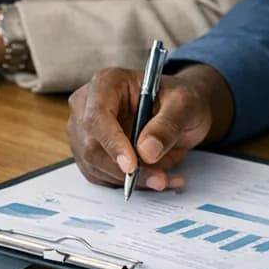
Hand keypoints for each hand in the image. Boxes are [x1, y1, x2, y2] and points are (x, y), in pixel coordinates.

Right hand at [67, 64, 234, 191]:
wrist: (178, 113)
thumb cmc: (178, 100)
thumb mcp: (185, 105)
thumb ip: (168, 125)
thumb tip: (147, 151)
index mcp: (106, 83)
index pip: (97, 117)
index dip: (112, 143)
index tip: (132, 166)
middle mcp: (86, 107)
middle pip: (91, 148)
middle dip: (124, 170)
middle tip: (159, 179)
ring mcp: (84, 133)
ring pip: (96, 167)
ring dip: (131, 180)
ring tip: (165, 177)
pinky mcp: (89, 156)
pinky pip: (103, 178)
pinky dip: (130, 184)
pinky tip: (156, 176)